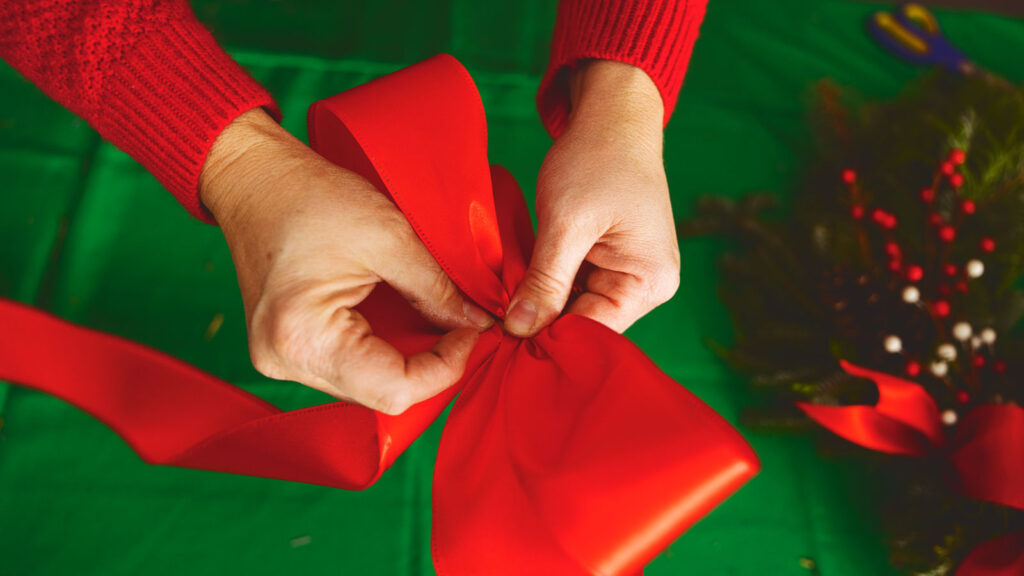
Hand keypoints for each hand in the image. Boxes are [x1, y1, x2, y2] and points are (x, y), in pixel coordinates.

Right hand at [199, 109, 493, 414]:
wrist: (253, 178)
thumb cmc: (311, 197)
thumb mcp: (389, 236)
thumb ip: (437, 289)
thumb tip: (477, 324)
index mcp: (304, 339)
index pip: (394, 390)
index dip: (445, 367)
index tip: (472, 331)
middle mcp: (284, 363)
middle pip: (380, 394)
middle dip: (430, 365)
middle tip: (462, 326)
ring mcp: (281, 360)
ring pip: (367, 385)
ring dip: (409, 359)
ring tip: (437, 320)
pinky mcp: (288, 350)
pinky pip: (350, 368)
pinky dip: (384, 349)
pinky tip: (405, 321)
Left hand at [504, 60, 679, 336]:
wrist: (610, 113)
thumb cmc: (597, 159)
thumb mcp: (566, 223)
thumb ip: (545, 282)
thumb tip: (518, 331)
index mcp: (649, 283)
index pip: (593, 331)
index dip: (547, 339)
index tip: (500, 343)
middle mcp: (645, 286)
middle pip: (583, 322)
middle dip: (540, 320)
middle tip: (490, 324)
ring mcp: (626, 273)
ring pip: (571, 305)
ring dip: (537, 300)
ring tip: (498, 301)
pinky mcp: (606, 260)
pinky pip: (570, 284)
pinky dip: (543, 281)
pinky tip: (514, 281)